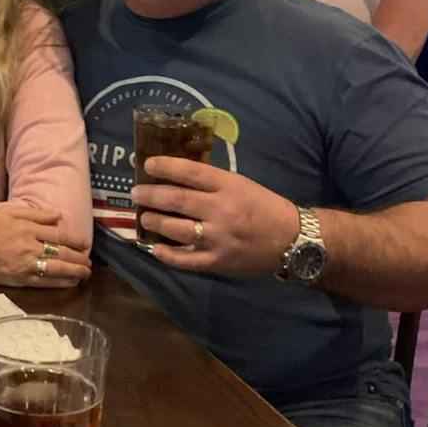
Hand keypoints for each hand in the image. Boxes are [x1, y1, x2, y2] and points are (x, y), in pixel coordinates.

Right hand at [0, 203, 90, 286]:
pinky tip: (70, 283)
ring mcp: (25, 266)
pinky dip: (60, 283)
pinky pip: (45, 283)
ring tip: (85, 273)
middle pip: (62, 253)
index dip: (75, 239)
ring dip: (75, 272)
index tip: (85, 243)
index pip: (59, 234)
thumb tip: (58, 216)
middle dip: (79, 258)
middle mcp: (29, 247)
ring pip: (57, 270)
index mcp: (26, 228)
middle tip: (89, 261)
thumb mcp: (6, 212)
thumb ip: (34, 214)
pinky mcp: (19, 280)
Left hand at [132, 156, 299, 277]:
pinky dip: (167, 254)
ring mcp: (218, 238)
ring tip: (144, 217)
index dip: (165, 167)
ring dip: (154, 222)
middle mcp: (221, 210)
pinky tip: (155, 248)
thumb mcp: (241, 184)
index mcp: (229, 186)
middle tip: (136, 193)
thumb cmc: (263, 206)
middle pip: (176, 200)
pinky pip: (185, 259)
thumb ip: (212, 182)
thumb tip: (175, 177)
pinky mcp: (217, 261)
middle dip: (151, 195)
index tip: (146, 164)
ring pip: (176, 229)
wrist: (291, 240)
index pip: (190, 173)